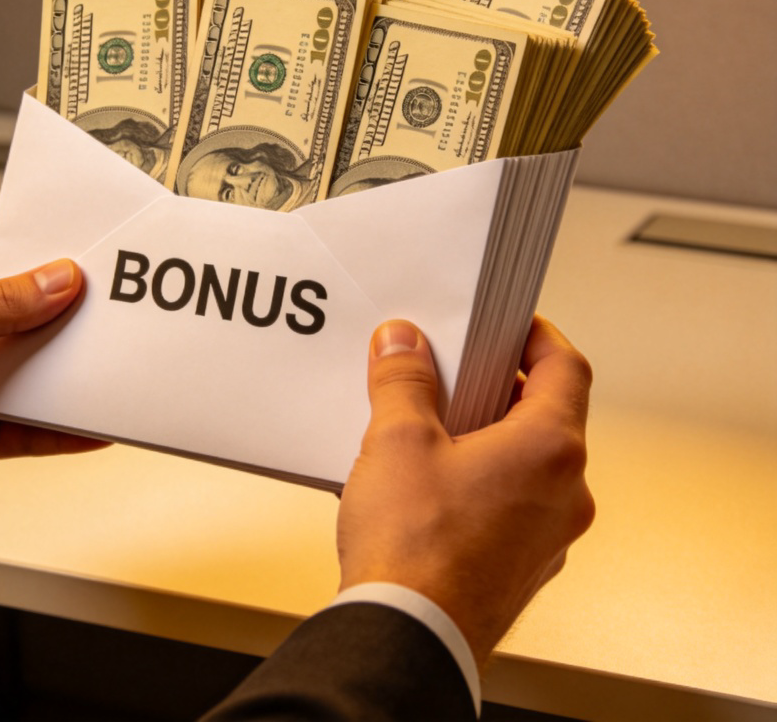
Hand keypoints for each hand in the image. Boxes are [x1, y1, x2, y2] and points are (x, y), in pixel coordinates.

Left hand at [0, 220, 105, 524]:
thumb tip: (57, 279)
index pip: (2, 248)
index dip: (46, 245)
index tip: (90, 245)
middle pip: (32, 309)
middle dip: (70, 309)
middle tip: (114, 304)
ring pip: (40, 366)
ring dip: (72, 366)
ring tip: (112, 358)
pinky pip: (36, 424)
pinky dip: (66, 425)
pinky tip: (93, 421)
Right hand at [337, 316, 594, 666]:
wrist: (409, 639)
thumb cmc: (415, 552)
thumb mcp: (398, 440)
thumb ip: (404, 380)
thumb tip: (404, 345)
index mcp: (550, 450)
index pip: (565, 366)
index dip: (535, 334)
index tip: (507, 324)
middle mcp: (565, 493)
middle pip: (546, 412)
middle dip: (497, 385)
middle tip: (451, 371)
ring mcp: (549, 535)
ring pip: (529, 461)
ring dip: (488, 435)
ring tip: (431, 427)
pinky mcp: (523, 564)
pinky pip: (514, 502)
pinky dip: (484, 479)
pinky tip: (432, 482)